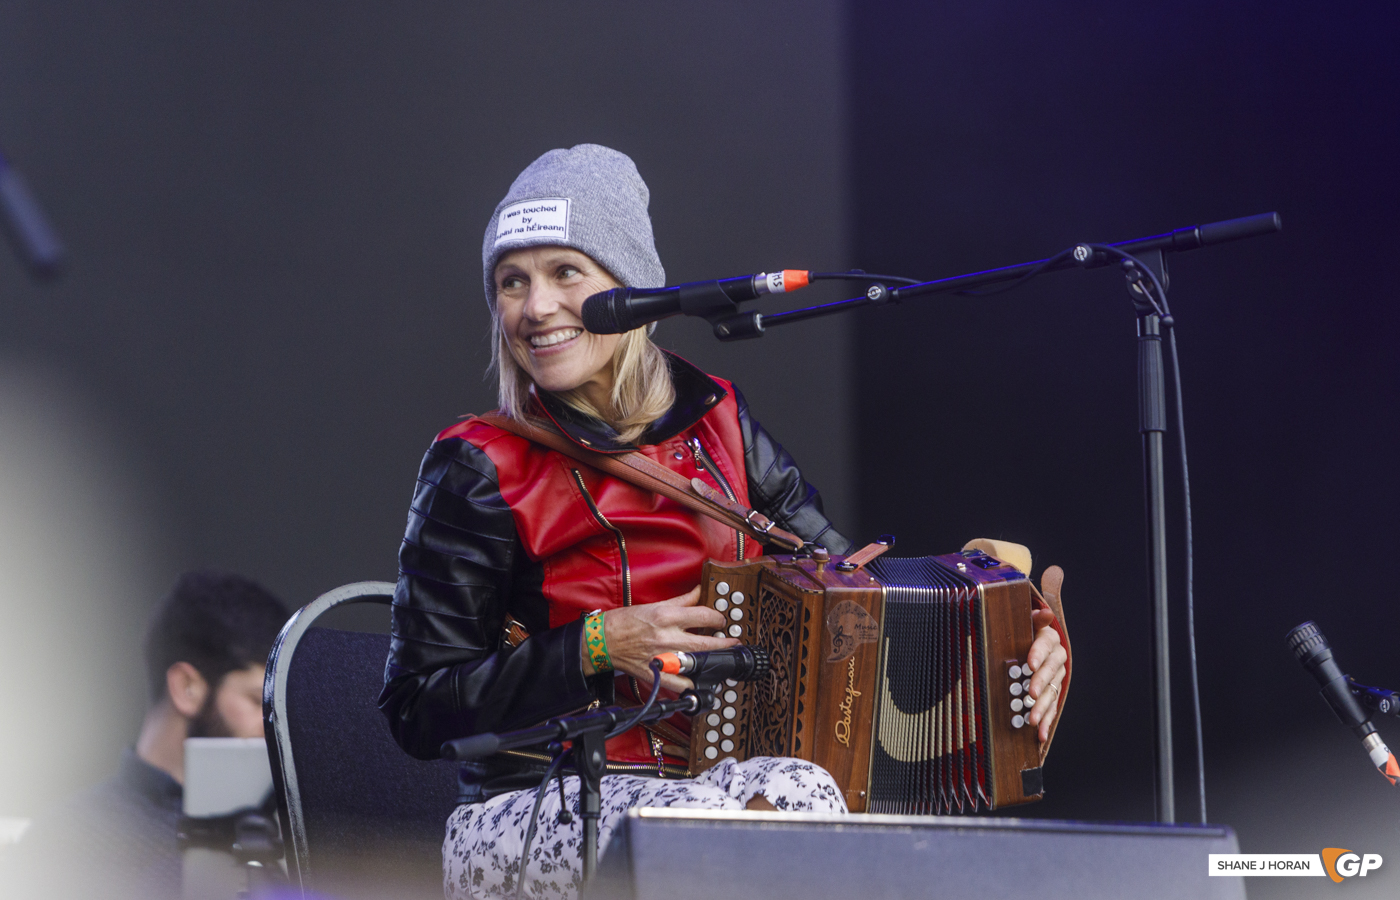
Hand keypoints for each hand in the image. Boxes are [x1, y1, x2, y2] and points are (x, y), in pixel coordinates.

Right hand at [581, 586, 737, 691]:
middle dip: (725, 643)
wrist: (601, 641)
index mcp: (666, 616)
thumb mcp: (654, 604)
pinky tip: (699, 680)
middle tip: (733, 642)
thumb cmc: (624, 622)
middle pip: (706, 643)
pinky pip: (680, 685)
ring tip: (720, 659)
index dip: (719, 618)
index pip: (704, 616)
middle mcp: (666, 637)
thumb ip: (681, 600)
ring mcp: (662, 658)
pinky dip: (692, 684)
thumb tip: (699, 592)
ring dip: (712, 662)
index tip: (722, 620)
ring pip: (696, 663)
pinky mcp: (656, 674)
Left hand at [1025, 608, 1067, 742]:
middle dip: (1040, 684)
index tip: (1028, 663)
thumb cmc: (1025, 633)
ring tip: (1032, 719)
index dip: (1037, 654)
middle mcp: (1056, 659)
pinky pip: (1052, 708)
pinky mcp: (1053, 693)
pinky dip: (1046, 721)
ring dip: (1042, 707)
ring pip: (1051, 693)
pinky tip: (1039, 734)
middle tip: (1030, 694)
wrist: (1032, 644)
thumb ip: (1033, 619)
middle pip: (1050, 672)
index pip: (1045, 645)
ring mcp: (1056, 678)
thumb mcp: (1026, 624)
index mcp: (1049, 640)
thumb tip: (1044, 612)